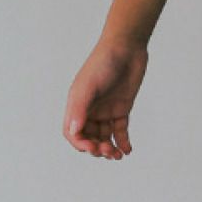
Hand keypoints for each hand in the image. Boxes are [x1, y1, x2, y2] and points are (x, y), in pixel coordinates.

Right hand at [63, 40, 148, 159]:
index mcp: (77, 105)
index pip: (74, 133)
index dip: (81, 144)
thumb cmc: (103, 62)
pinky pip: (120, 130)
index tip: (92, 147)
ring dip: (109, 148)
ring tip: (117, 155)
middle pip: (90, 138)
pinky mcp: (122, 108)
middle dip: (97, 148)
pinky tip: (127, 150)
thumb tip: (74, 131)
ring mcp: (106, 110)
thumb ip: (80, 108)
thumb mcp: (89, 85)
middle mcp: (90, 110)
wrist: (127, 46)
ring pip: (105, 137)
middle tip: (108, 152)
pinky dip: (123, 141)